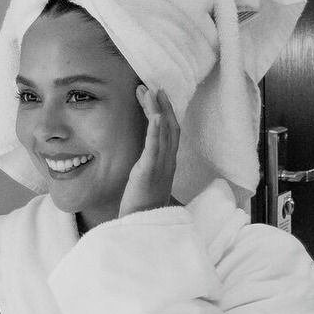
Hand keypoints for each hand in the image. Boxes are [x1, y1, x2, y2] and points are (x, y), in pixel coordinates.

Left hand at [118, 85, 179, 217]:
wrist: (144, 227)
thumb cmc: (143, 207)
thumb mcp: (146, 183)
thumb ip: (148, 168)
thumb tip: (143, 159)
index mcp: (167, 163)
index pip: (169, 133)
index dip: (166, 112)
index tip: (157, 96)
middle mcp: (168, 162)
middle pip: (170, 127)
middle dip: (163, 105)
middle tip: (153, 86)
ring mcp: (160, 166)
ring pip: (163, 132)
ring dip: (157, 109)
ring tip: (149, 90)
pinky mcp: (149, 172)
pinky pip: (154, 148)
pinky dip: (155, 129)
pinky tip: (155, 114)